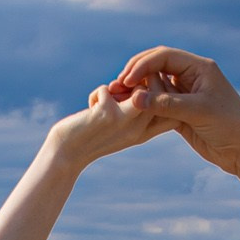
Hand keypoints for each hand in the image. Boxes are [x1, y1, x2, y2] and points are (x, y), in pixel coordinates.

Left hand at [46, 83, 172, 170]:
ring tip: (109, 96)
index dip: (162, 94)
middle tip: (120, 90)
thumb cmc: (92, 139)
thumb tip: (138, 83)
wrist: (67, 156)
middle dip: (141, 82)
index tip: (139, 93)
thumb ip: (133, 111)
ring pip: (140, 88)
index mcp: (144, 133)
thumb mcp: (120, 128)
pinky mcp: (107, 114)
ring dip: (121, 85)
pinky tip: (91, 105)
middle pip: (159, 93)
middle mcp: (139, 129)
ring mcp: (124, 122)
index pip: (171, 111)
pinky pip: (107, 90)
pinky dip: (97, 93)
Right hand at [96, 45, 239, 209]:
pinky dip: (144, 106)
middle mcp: (192, 77)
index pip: (164, 56)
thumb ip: (165, 104)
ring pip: (155, 86)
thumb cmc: (229, 126)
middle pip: (156, 66)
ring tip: (119, 98)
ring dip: (138, 91)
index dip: (142, 65)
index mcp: (200, 68)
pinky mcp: (181, 113)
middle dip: (136, 74)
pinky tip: (130, 111)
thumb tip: (135, 98)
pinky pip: (158, 104)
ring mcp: (186, 95)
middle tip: (117, 86)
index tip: (127, 80)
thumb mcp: (197, 112)